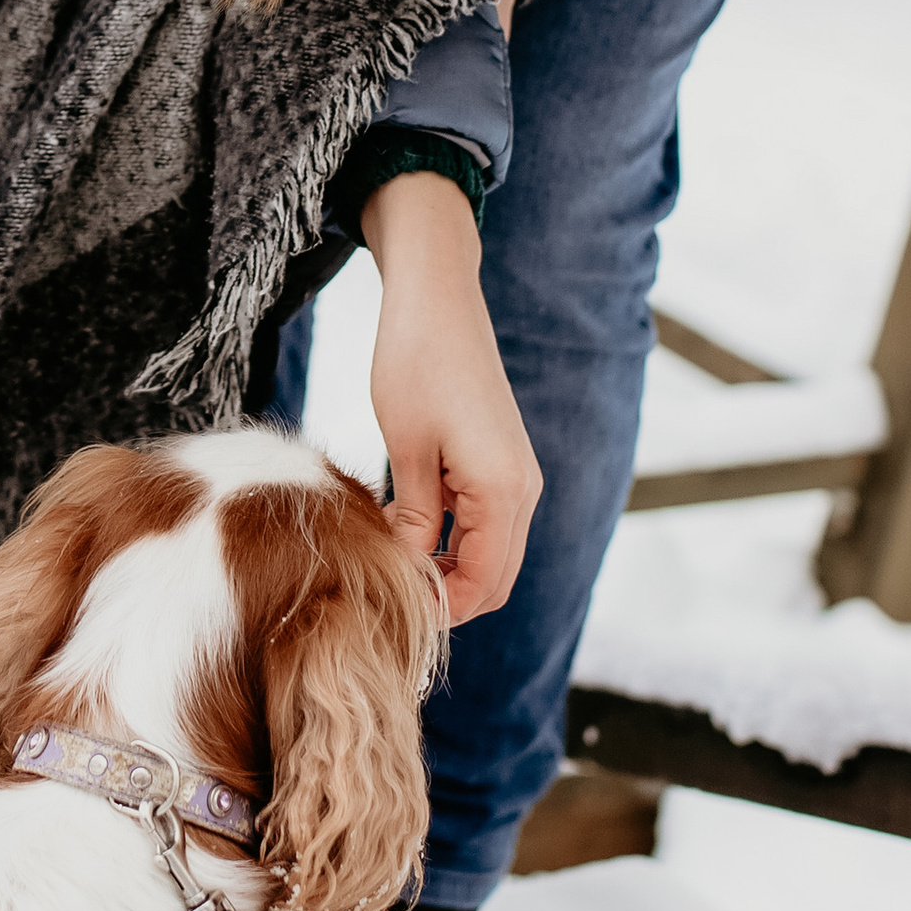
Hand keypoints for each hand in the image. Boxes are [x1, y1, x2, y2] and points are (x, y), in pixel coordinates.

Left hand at [361, 170, 542, 626]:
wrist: (438, 299)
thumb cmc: (415, 363)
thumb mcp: (406, 449)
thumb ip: (413, 520)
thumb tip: (407, 574)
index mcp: (502, 491)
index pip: (481, 585)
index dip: (439, 611)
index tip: (390, 610)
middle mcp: (522, 489)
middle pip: (493, 578)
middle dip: (447, 598)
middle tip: (388, 596)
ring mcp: (517, 475)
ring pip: (492, 553)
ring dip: (449, 570)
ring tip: (392, 567)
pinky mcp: (503, 461)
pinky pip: (486, 523)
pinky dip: (454, 542)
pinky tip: (407, 533)